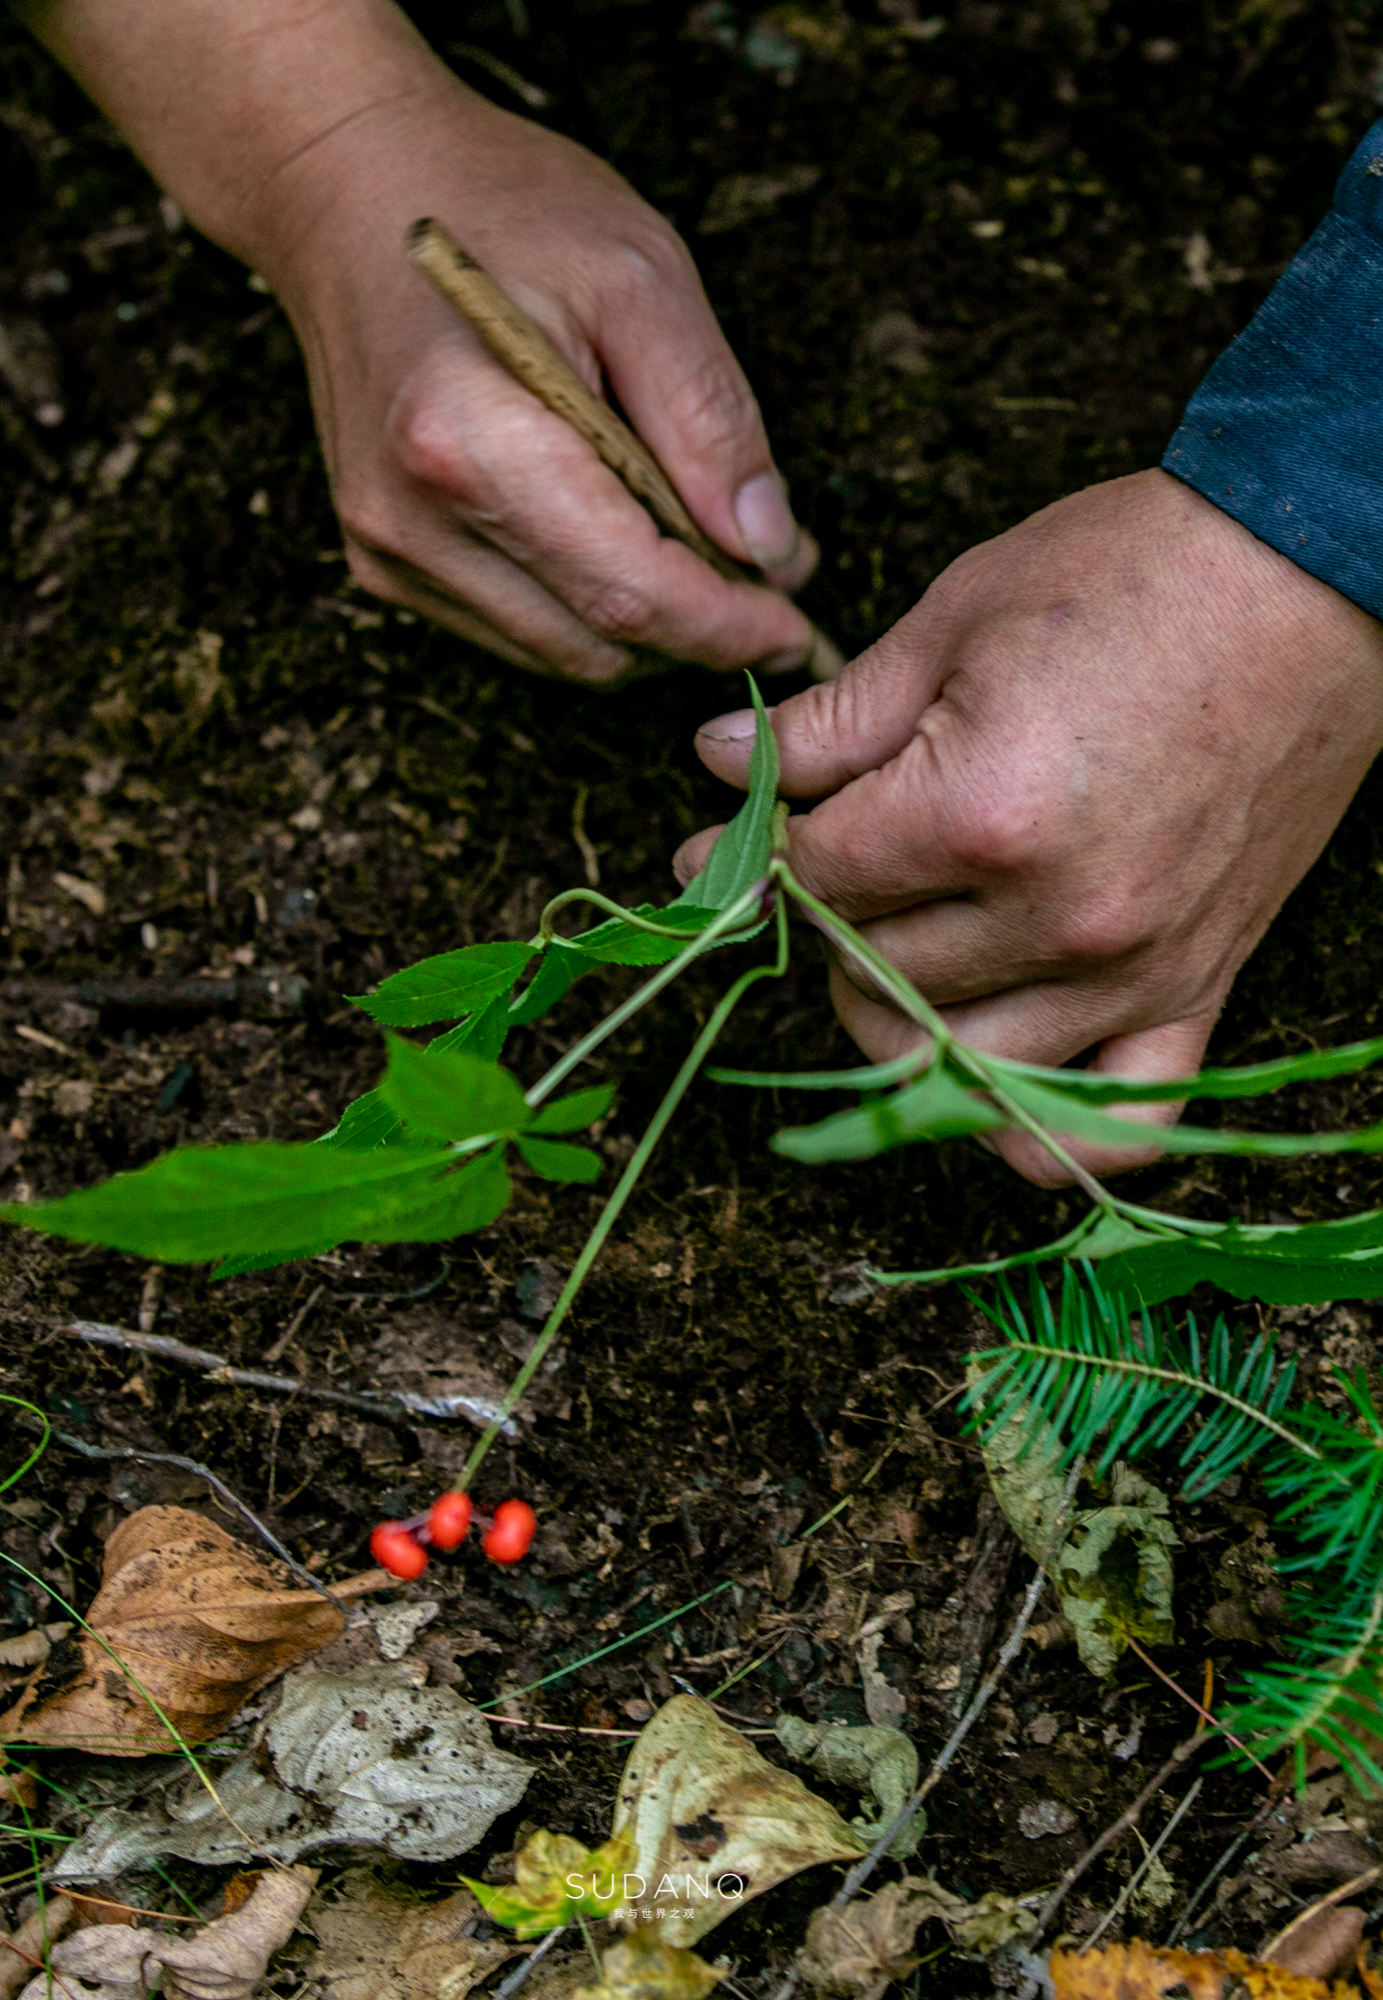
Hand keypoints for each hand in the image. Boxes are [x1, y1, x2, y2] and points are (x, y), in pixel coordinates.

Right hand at [33, 0, 816, 683]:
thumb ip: (709, 420)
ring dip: (646, 626)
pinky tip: (614, 532)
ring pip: (562, 654)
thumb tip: (769, 547)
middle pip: (599, 642)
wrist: (347, 189)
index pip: (627, 593)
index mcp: (467, 442)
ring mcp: (390, 551)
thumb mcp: (640, 276)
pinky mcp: (384, 563)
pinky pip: (518, 631)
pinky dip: (587, 608)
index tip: (799, 625)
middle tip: (766, 570)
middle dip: (698, 630)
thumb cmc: (499, 208)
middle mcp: (414, 519)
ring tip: (697, 544)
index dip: (728, 628)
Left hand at [675, 470, 1382, 1183]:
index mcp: (979, 813)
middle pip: (870, 976)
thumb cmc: (1134, 576)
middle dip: (824, 921)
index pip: (817, 880)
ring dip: (898, 1020)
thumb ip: (829, 722)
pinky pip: (1115, 1127)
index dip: (756, 852)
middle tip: (826, 868)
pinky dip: (1040, 1125)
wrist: (1307, 577)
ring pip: (954, 1068)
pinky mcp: (1199, 990)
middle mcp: (1055, 917)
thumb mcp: (954, 620)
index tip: (741, 832)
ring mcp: (1133, 971)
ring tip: (895, 948)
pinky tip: (993, 1064)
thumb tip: (718, 763)